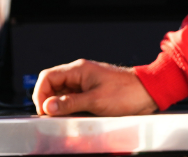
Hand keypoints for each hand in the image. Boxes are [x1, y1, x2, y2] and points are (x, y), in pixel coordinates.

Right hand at [32, 59, 156, 116]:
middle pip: (53, 85)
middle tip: (52, 116)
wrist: (147, 93)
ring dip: (60, 106)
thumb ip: (70, 103)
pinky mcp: (91, 92)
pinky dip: (70, 107)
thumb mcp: (96, 100)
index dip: (41, 93)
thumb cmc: (126, 92)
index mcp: (78, 70)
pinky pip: (74, 98)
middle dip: (49, 101)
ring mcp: (85, 83)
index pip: (48, 77)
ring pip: (62, 93)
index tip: (44, 110)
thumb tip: (49, 106)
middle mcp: (80, 74)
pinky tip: (75, 116)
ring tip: (65, 117)